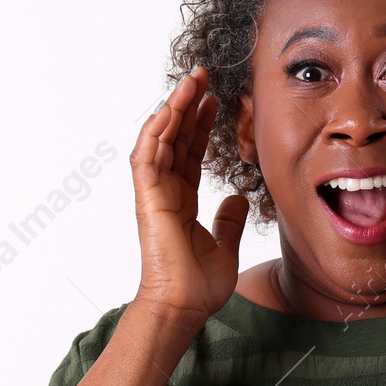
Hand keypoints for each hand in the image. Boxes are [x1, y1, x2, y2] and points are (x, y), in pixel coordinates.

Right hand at [129, 66, 249, 322]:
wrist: (184, 307)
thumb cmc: (199, 285)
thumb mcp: (225, 245)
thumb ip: (229, 220)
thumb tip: (239, 199)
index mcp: (181, 200)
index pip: (190, 153)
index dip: (201, 125)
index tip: (215, 102)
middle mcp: (165, 192)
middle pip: (174, 139)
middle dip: (187, 106)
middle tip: (203, 77)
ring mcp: (154, 194)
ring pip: (159, 140)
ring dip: (173, 109)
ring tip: (191, 82)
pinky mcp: (148, 199)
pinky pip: (147, 157)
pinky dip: (155, 132)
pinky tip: (169, 109)